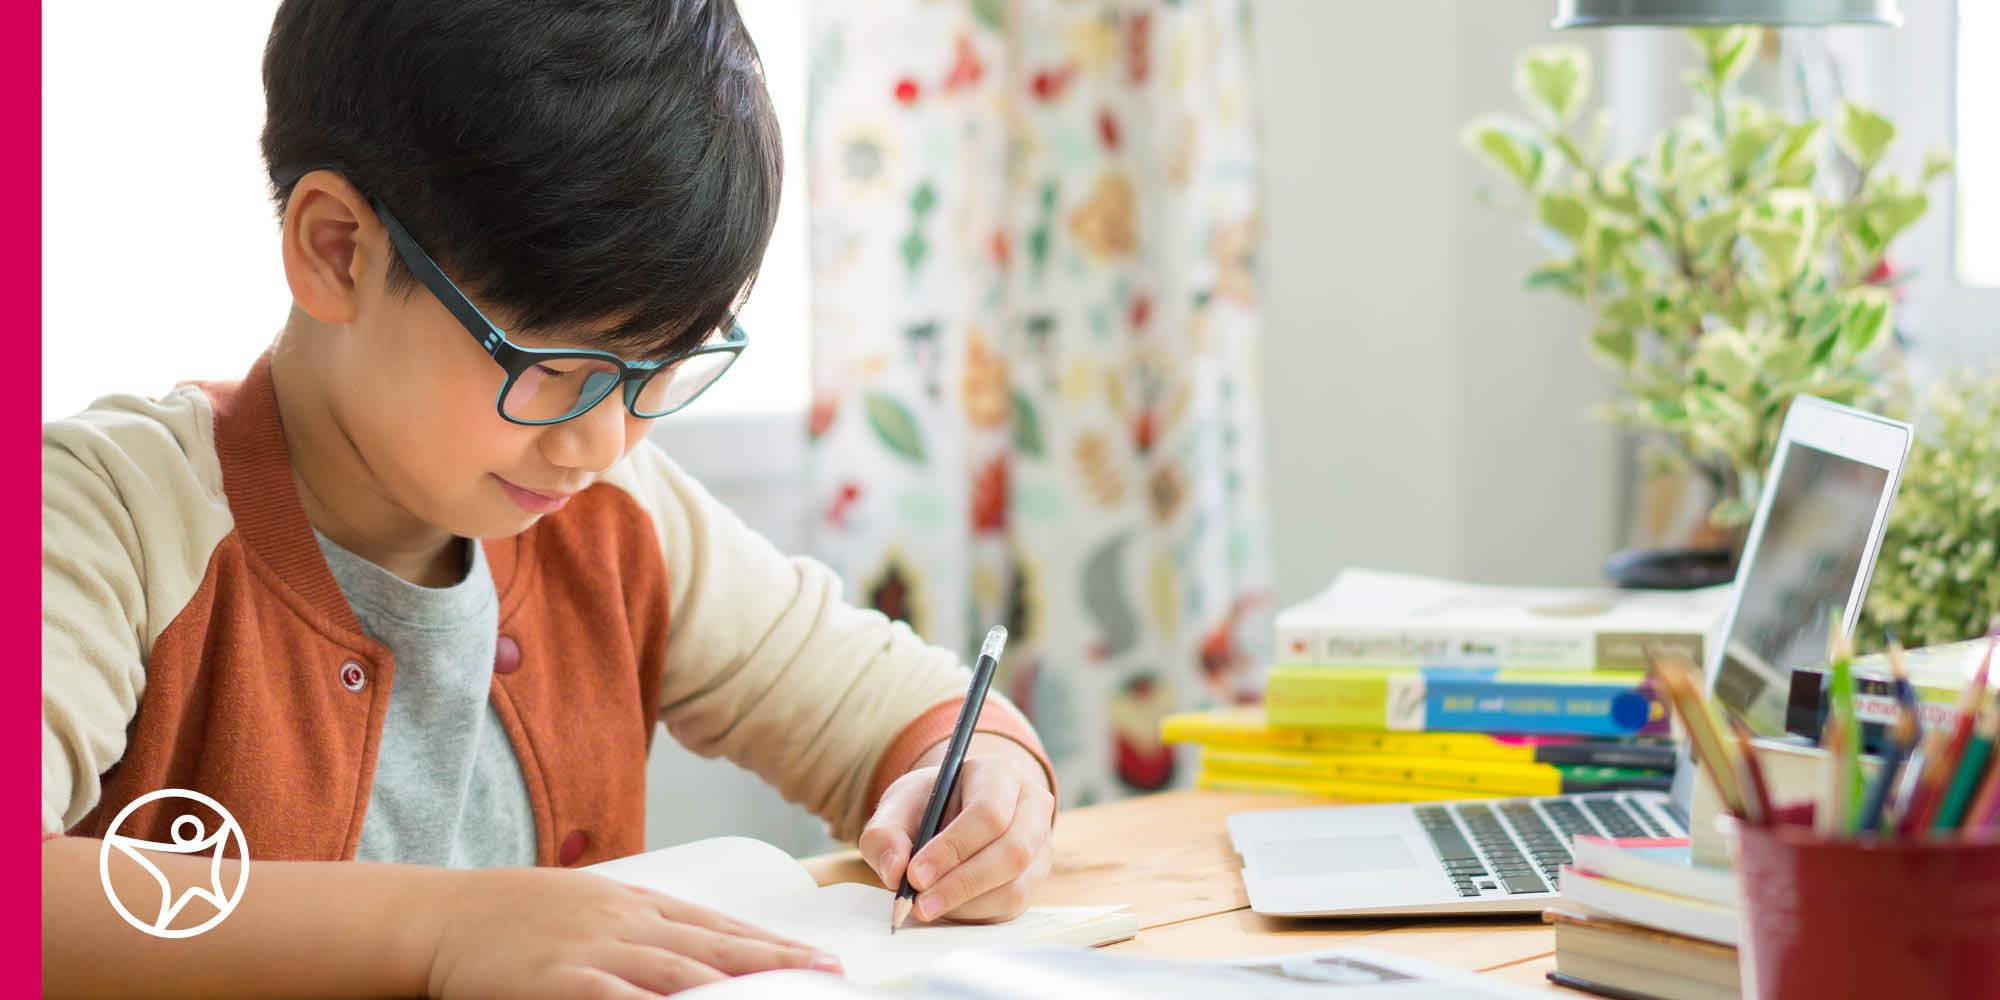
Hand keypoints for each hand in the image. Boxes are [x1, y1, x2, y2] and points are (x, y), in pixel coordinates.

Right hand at [426, 866, 842, 997]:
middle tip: (828, 976)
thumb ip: (646, 929)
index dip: (774, 945)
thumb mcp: (594, 908)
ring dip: (736, 991)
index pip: (722, 928)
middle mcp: (628, 923)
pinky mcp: (563, 981)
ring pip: (682, 974)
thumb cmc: (521, 917)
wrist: (447, 916)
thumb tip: (700, 951)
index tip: (821, 959)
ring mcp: (597, 951)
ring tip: (781, 999)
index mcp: (639, 905)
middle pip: (716, 948)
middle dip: (777, 964)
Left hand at [858, 735, 1055, 925]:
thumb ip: (885, 834)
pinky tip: (946, 907)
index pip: (989, 813)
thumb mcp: (898, 806)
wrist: (951, 813)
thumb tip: (895, 871)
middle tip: (919, 903)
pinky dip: (975, 913)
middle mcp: (1032, 807)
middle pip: (1013, 851)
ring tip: (926, 906)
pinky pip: (1012, 906)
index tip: (915, 875)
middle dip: (962, 883)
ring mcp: (1040, 846)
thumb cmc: (928, 804)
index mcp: (1001, 774)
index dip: (953, 848)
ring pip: (1015, 885)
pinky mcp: (1035, 879)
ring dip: (966, 903)